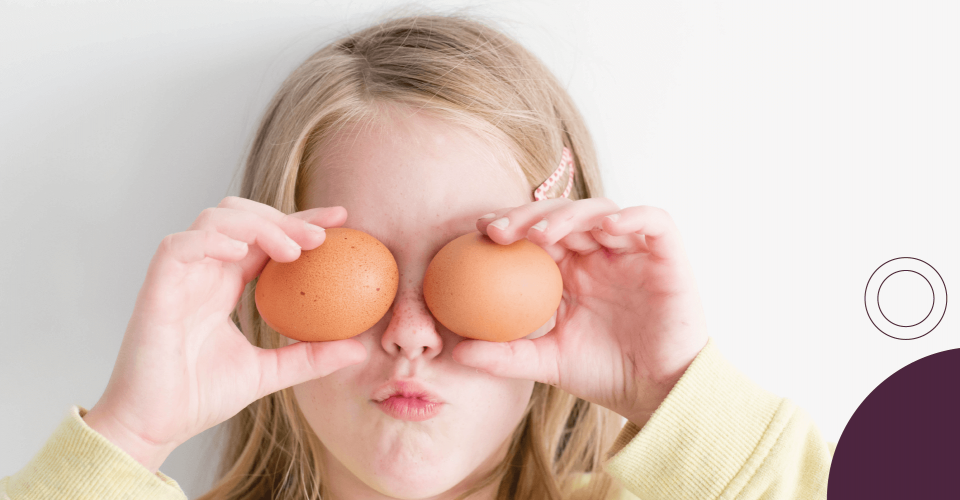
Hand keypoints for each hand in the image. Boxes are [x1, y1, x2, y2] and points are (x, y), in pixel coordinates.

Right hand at [83, 197, 367, 472]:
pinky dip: (211, 240)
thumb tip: (359, 350)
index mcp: (224, 285)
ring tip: (292, 250)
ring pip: (214, 219)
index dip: (300, 222)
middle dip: (284, 217)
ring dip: (256, 224)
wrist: (153, 427)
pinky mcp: (156, 288)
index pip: (265, 238)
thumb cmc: (199, 399)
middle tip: (323, 236)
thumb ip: (310, 357)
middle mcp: (203, 272)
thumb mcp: (269, 373)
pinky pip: (179, 246)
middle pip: (242, 216)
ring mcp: (179, 277)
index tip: (342, 221)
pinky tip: (242, 250)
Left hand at [452, 197, 708, 427]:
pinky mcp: (668, 255)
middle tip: (499, 230)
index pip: (537, 234)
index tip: (478, 232)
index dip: (509, 224)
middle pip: (562, 215)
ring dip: (569, 215)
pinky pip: (654, 221)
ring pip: (601, 211)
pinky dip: (632, 217)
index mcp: (571, 270)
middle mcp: (600, 254)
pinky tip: (606, 227)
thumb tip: (455, 353)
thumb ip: (505, 355)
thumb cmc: (605, 375)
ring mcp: (633, 251)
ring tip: (542, 234)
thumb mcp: (547, 363)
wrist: (658, 393)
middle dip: (528, 215)